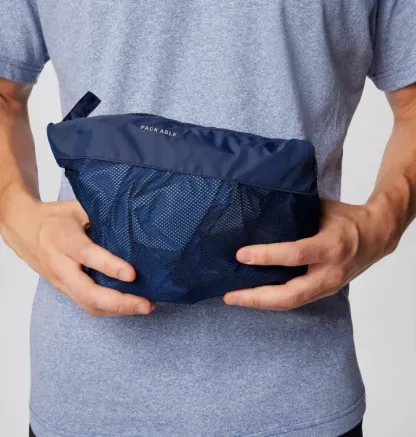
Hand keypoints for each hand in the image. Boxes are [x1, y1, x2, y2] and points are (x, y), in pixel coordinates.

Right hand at [1, 197, 154, 315]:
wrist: (24, 229)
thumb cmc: (55, 217)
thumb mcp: (77, 208)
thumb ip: (102, 216)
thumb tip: (136, 224)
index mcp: (64, 239)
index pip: (87, 255)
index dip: (110, 266)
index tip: (132, 274)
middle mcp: (61, 264)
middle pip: (87, 291)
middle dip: (118, 301)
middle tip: (146, 303)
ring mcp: (61, 281)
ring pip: (88, 303)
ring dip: (118, 310)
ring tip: (145, 306)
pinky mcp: (65, 290)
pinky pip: (87, 305)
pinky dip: (110, 310)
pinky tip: (130, 306)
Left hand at [224, 199, 400, 309]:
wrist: (378, 235)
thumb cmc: (347, 219)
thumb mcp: (321, 210)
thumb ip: (294, 214)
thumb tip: (259, 215)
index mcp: (331, 246)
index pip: (294, 255)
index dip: (266, 256)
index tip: (241, 255)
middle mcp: (330, 272)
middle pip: (290, 295)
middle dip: (257, 298)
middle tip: (230, 295)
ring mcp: (328, 286)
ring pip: (292, 303)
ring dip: (261, 303)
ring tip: (235, 298)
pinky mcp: (325, 291)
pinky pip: (296, 300)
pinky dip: (274, 300)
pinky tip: (255, 296)